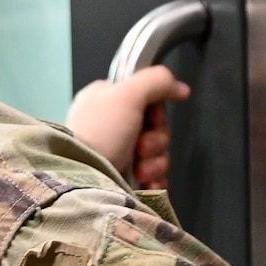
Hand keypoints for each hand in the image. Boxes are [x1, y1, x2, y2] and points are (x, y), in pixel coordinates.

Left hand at [65, 66, 190, 189]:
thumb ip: (157, 81)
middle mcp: (111, 125)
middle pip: (155, 126)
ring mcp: (118, 153)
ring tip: (140, 171)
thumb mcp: (127, 94)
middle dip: (155, 140)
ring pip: (157, 151)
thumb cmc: (101, 132)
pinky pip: (154, 174)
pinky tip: (146, 183)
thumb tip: (182, 89)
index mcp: (106, 99)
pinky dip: (154, 179)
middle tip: (141, 148)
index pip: (146, 96)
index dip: (156, 108)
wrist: (83, 181)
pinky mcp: (125, 178)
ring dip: (154, 162)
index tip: (153, 117)